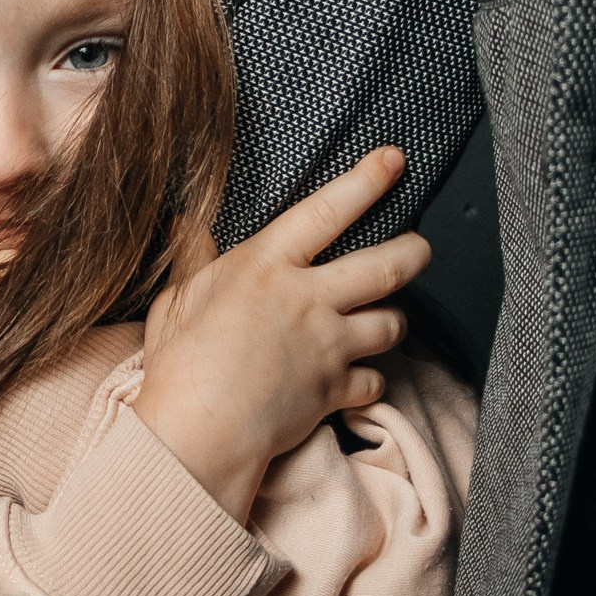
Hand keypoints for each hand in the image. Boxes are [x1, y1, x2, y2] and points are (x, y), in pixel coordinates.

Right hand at [133, 147, 429, 521]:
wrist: (198, 433)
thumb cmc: (180, 367)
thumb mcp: (176, 301)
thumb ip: (192, 260)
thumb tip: (186, 226)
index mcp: (267, 266)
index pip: (328, 210)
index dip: (366, 181)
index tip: (394, 162)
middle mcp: (308, 299)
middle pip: (386, 266)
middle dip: (413, 251)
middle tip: (420, 247)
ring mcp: (328, 345)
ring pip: (391, 323)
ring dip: (393, 320)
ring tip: (385, 318)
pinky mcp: (335, 390)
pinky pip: (374, 380)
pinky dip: (369, 381)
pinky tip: (357, 379)